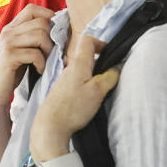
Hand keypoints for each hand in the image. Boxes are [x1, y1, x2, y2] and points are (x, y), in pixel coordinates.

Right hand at [0, 4, 54, 107]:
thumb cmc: (12, 72)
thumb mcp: (23, 50)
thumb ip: (33, 38)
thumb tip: (60, 28)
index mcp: (12, 28)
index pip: (32, 9)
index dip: (48, 16)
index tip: (54, 33)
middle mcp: (8, 31)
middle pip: (41, 22)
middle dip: (52, 38)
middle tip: (51, 53)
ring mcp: (8, 42)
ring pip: (40, 35)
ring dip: (48, 51)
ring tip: (45, 62)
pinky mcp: (9, 56)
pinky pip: (35, 53)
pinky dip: (42, 64)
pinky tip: (39, 71)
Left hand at [30, 34, 118, 160]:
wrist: (50, 126)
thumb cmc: (73, 107)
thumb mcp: (98, 90)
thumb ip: (110, 76)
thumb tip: (117, 67)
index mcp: (78, 64)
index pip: (87, 41)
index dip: (101, 42)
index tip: (110, 53)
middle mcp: (69, 69)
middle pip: (86, 57)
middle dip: (100, 63)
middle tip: (110, 75)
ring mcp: (64, 81)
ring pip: (82, 71)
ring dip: (93, 76)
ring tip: (101, 90)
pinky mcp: (61, 93)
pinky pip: (77, 83)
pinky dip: (85, 86)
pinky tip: (88, 99)